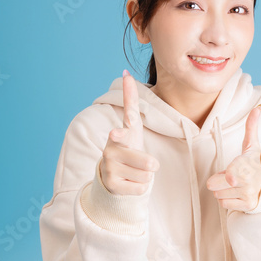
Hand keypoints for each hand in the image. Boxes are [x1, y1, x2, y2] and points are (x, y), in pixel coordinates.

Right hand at [99, 69, 159, 194]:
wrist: (113, 174)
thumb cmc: (127, 146)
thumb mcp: (131, 125)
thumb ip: (130, 101)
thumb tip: (126, 72)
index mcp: (118, 136)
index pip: (122, 134)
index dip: (120, 136)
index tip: (116, 134)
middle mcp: (110, 151)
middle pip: (147, 163)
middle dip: (150, 165)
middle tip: (143, 163)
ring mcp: (110, 169)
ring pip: (146, 176)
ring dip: (145, 175)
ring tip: (133, 171)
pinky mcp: (112, 185)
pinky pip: (141, 188)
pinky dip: (140, 187)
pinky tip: (129, 182)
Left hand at [206, 104, 260, 211]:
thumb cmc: (256, 163)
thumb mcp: (253, 146)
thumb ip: (251, 127)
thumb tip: (257, 108)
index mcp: (246, 166)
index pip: (228, 175)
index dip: (222, 175)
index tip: (229, 173)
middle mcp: (247, 182)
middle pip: (214, 186)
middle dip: (218, 182)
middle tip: (229, 177)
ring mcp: (247, 195)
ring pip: (218, 196)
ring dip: (223, 191)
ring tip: (235, 185)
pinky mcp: (247, 206)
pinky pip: (224, 205)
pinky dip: (227, 201)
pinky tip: (237, 194)